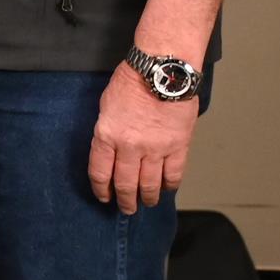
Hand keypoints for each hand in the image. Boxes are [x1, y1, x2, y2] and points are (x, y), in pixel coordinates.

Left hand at [88, 64, 197, 208]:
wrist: (163, 71)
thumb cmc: (132, 81)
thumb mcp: (106, 107)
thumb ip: (108, 131)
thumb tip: (111, 149)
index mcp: (107, 136)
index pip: (100, 172)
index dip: (102, 189)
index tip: (104, 197)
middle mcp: (130, 147)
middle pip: (126, 183)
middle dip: (125, 200)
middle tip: (127, 209)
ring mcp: (156, 149)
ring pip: (150, 184)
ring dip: (147, 197)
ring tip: (147, 203)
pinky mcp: (178, 146)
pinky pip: (174, 174)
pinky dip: (170, 185)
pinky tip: (167, 190)